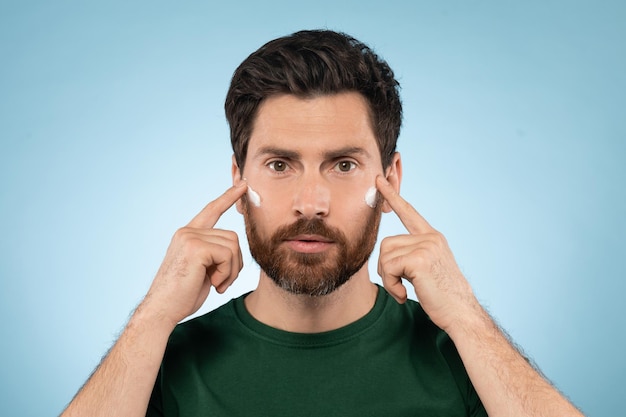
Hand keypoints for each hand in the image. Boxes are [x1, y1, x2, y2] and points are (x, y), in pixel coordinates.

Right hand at [142, 182, 247, 326]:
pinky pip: (228, 254)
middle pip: (232, 237)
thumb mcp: (202, 269)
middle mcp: (187, 231)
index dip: (228, 197)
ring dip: (231, 270)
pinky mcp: (195, 247)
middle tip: (222, 282)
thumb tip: (234, 247)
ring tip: (217, 284)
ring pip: (232, 245)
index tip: (242, 184)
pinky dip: (227, 273)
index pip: (211, 210)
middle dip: (234, 263)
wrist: (163, 310)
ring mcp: (190, 237)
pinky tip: (213, 284)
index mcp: (187, 235)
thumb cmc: (182, 295)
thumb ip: (214, 253)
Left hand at [375, 176, 478, 332]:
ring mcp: (427, 246)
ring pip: (385, 256)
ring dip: (388, 279)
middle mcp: (431, 237)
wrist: (461, 314)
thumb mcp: (427, 269)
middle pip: (386, 243)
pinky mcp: (420, 259)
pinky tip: (404, 294)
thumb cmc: (442, 297)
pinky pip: (388, 268)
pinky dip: (391, 285)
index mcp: (432, 238)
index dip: (392, 196)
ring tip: (404, 291)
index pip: (409, 212)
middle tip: (399, 285)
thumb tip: (386, 253)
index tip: (378, 180)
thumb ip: (411, 254)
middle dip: (385, 268)